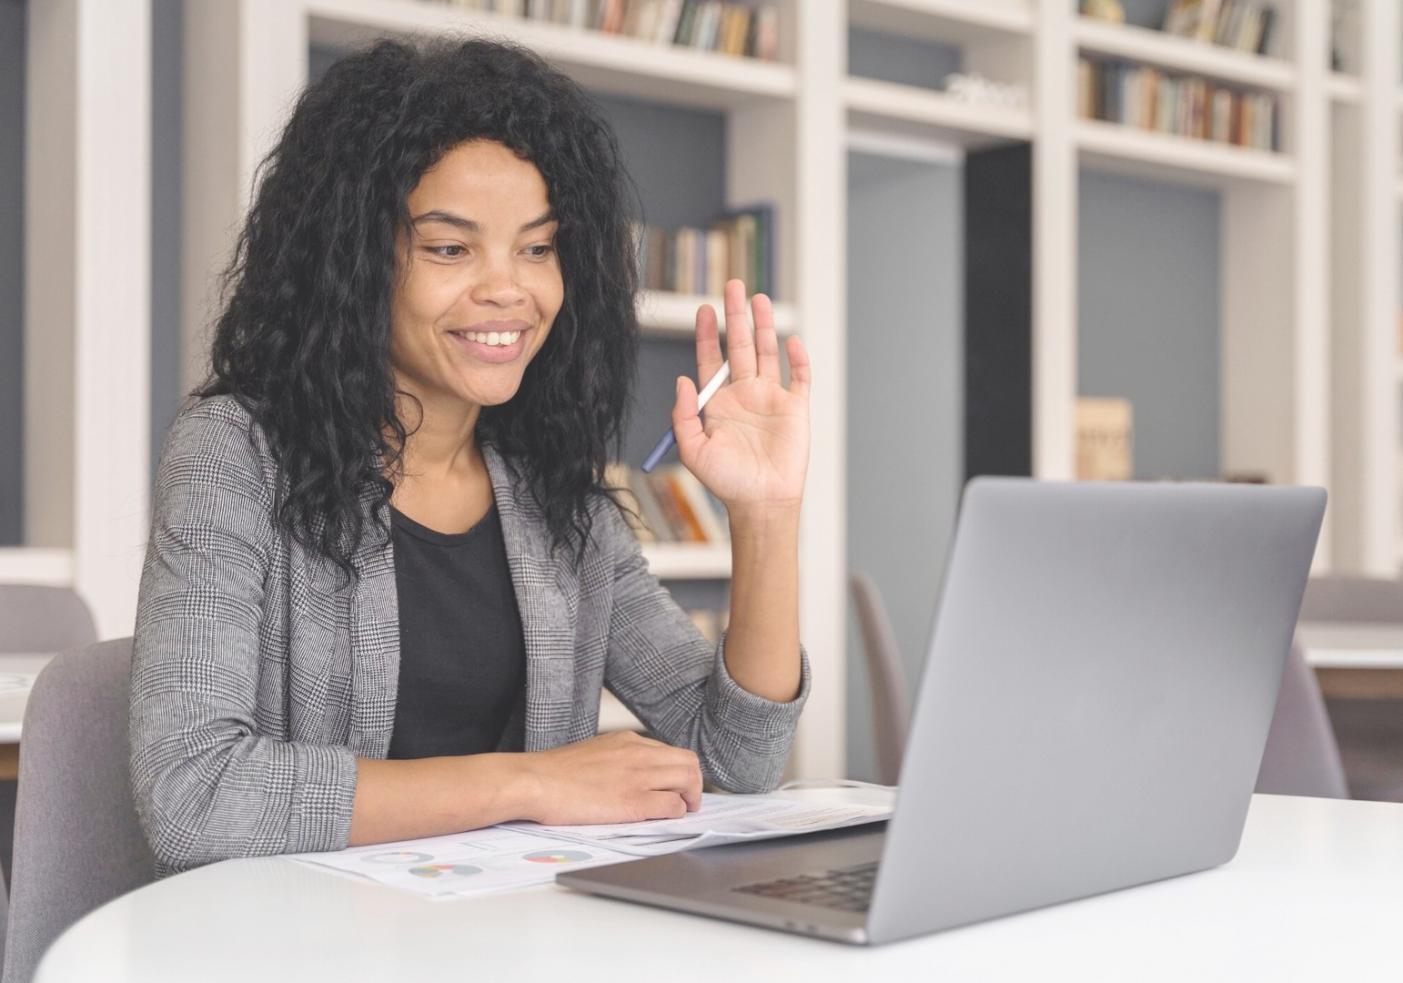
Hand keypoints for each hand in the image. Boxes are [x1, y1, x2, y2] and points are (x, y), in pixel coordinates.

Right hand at [520, 731, 702, 824]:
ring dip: (691, 798)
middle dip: (694, 783)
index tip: (677, 785)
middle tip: (688, 800)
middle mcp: (638, 753)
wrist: (534, 781)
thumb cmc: (555, 774)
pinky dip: (676, 813)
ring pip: (688, 780)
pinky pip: (672, 806)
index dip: (679, 771)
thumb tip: (631, 775)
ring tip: (682, 810)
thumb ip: (617, 759)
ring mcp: (638, 776)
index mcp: (627, 741)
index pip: (671, 751)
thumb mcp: (593, 753)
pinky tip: (665, 819)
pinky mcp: (633, 801)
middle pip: (689, 762)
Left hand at [671, 279, 810, 512]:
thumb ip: (684, 415)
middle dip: (736, 316)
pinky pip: (800, 377)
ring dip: (764, 326)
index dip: (709, 334)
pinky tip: (791, 339)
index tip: (705, 309)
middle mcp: (744, 394)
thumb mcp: (693, 450)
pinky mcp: (796, 408)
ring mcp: (771, 399)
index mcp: (718, 402)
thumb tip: (682, 379)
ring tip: (759, 299)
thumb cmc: (726, 481)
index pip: (712, 359)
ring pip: (768, 353)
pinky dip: (798, 358)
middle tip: (733, 286)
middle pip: (741, 347)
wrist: (761, 502)